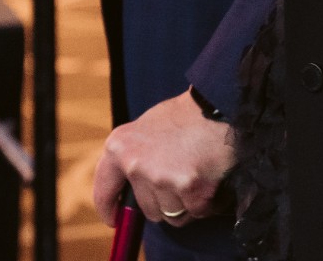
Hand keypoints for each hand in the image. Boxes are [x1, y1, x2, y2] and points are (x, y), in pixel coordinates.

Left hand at [93, 91, 233, 227]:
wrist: (219, 103)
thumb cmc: (186, 115)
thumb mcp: (148, 127)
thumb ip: (134, 156)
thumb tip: (131, 189)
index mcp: (120, 146)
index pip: (104, 189)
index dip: (108, 207)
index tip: (114, 219)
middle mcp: (137, 165)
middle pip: (148, 209)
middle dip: (166, 201)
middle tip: (182, 175)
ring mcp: (162, 179)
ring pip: (173, 215)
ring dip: (187, 203)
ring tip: (198, 173)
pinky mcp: (189, 189)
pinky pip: (196, 212)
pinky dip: (207, 202)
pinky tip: (211, 177)